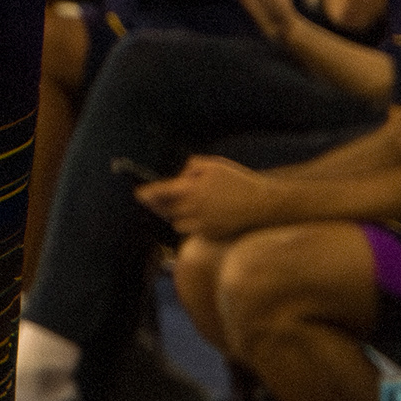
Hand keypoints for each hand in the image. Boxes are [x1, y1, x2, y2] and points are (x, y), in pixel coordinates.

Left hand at [135, 156, 275, 239]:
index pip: (161, 192)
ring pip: (177, 222)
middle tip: (154, 200)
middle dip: (158, 205)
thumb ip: (191, 167)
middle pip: (166, 210)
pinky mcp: (209, 235)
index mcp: (192, 189)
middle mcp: (193, 209)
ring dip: (177, 215)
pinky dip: (192, 224)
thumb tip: (179, 178)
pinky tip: (200, 216)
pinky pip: (192, 231)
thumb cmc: (238, 181)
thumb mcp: (214, 165)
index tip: (138, 194)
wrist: (262, 204)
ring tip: (187, 206)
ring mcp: (201, 224)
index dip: (147, 193)